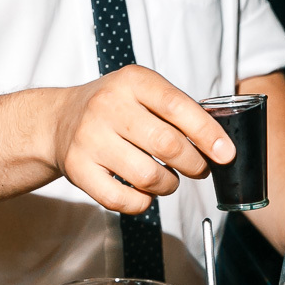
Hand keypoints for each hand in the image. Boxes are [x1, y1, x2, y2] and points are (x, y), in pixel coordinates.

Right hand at [48, 66, 233, 214]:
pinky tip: (145, 192)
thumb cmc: (113, 108)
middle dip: (194, 164)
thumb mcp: (141, 92)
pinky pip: (122, 200)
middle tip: (199, 169)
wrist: (58, 120)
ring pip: (148, 176)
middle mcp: (107, 106)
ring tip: (169, 179)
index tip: (226, 153)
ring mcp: (89, 139)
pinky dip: (143, 202)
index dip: (207, 132)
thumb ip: (177, 111)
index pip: (177, 106)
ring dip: (170, 185)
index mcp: (131, 81)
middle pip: (167, 145)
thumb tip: (219, 146)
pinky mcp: (78, 169)